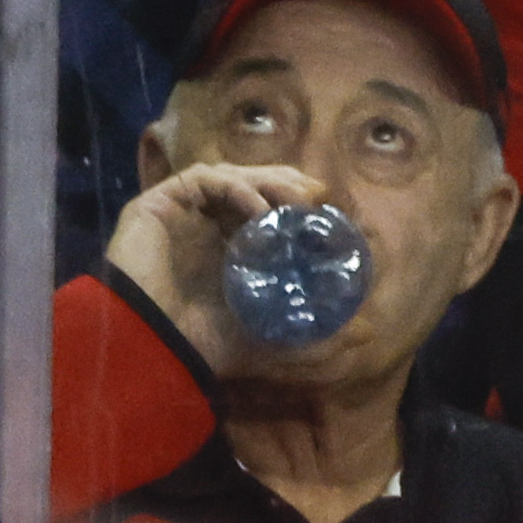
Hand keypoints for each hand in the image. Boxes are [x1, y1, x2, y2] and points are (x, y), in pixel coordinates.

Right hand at [103, 158, 333, 375]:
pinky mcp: (157, 203)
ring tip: (298, 202)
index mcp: (231, 250)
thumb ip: (320, 338)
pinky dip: (237, 187)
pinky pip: (202, 179)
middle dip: (289, 185)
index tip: (330, 214)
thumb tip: (369, 332)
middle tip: (318, 199)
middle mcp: (206, 226)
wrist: (153, 347)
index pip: (269, 210)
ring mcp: (182, 213)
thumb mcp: (276, 342)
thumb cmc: (207, 346)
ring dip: (269, 182)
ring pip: (230, 175)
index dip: (299, 205)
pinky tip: (260, 209)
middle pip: (252, 185)